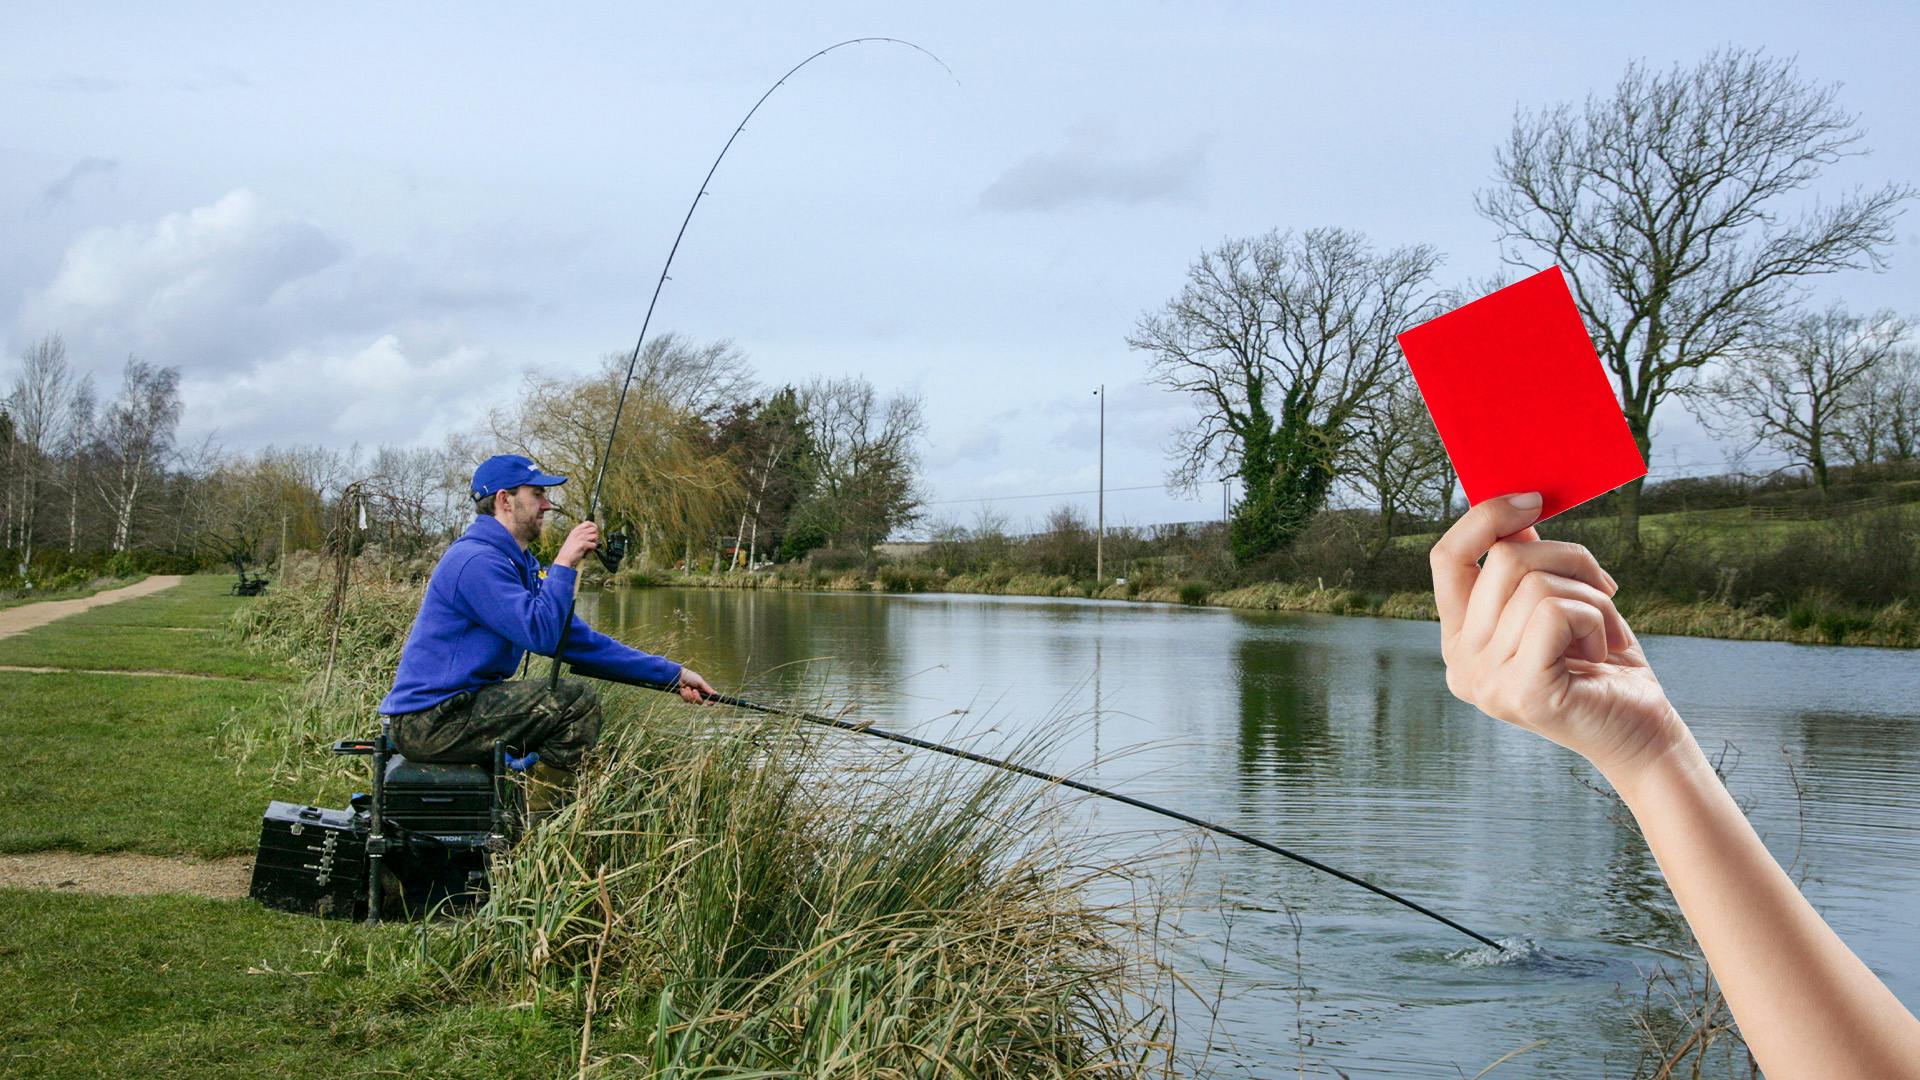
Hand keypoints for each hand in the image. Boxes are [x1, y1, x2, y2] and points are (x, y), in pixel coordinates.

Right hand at [555, 521, 598, 568]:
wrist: (564, 559)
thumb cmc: (570, 551)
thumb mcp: (574, 539)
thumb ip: (582, 535)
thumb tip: (594, 534)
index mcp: (575, 530)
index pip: (588, 523)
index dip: (594, 526)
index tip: (595, 532)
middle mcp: (578, 532)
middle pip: (594, 529)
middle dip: (596, 535)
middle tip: (592, 542)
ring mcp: (580, 538)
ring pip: (595, 536)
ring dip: (594, 542)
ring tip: (589, 547)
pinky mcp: (582, 544)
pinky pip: (593, 544)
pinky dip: (593, 549)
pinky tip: (588, 551)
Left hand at [675, 668, 714, 704]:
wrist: (679, 676)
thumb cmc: (690, 676)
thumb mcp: (700, 681)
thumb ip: (707, 688)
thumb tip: (715, 693)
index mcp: (704, 690)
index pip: (709, 699)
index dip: (711, 702)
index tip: (709, 703)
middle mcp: (699, 694)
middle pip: (700, 702)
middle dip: (696, 697)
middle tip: (694, 690)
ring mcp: (692, 696)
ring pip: (692, 702)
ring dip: (689, 694)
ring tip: (687, 687)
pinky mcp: (685, 697)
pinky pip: (686, 700)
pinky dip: (684, 694)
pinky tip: (683, 689)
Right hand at [1431, 493, 1687, 781]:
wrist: (1642, 733)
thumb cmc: (1605, 665)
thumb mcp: (1561, 600)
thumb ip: (1529, 563)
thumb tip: (1517, 509)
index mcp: (1460, 639)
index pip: (1446, 558)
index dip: (1486, 517)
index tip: (1534, 500)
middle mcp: (1460, 663)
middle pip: (1503, 561)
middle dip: (1569, 559)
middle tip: (1604, 588)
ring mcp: (1485, 682)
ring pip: (1535, 585)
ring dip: (1592, 598)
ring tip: (1608, 632)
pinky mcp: (1521, 692)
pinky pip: (1554, 612)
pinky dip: (1595, 619)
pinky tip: (1605, 652)